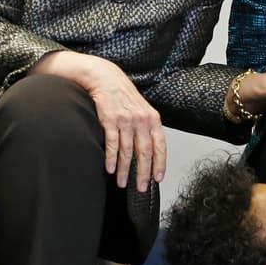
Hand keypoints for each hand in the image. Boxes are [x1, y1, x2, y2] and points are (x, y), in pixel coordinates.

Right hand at [30, 51, 164, 191]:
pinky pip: (112, 143)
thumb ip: (147, 127)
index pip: (160, 145)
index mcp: (152, 118)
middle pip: (144, 152)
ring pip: (127, 151)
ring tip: (122, 182)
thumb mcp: (141, 108)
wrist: (105, 77)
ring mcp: (126, 120)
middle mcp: (141, 120)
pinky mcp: (110, 119)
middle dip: (143, 173)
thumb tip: (149, 149)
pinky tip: (110, 169)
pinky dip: (111, 158)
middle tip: (141, 187)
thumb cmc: (122, 94)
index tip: (158, 178)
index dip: (160, 163)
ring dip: (125, 170)